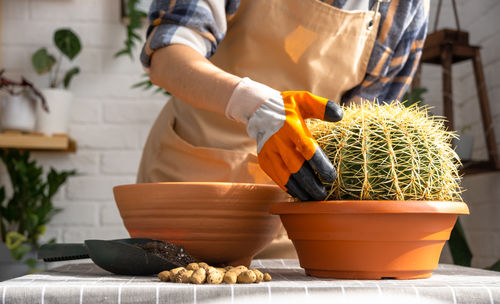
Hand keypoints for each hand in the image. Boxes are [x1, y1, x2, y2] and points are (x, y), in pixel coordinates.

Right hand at [226, 78, 342, 200]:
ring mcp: (268, 152)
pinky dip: (289, 188)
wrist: (257, 109)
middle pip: (296, 168)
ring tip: (313, 198)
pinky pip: (277, 179)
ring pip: (285, 177)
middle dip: (311, 184)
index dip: (320, 165)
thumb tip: (340, 116)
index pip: (307, 149)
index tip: (331, 176)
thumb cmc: (287, 106)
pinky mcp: (264, 161)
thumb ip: (322, 106)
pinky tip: (300, 193)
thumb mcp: (303, 99)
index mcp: (290, 126)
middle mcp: (277, 141)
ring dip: (300, 190)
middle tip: (324, 194)